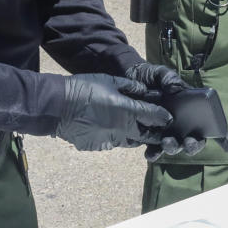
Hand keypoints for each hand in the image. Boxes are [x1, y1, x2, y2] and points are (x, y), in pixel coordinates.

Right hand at [54, 74, 171, 151]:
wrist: (58, 106)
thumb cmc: (85, 88)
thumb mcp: (111, 81)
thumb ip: (130, 87)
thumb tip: (144, 91)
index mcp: (127, 112)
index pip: (154, 117)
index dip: (163, 117)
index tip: (169, 118)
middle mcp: (122, 130)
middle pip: (145, 136)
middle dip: (153, 132)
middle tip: (155, 128)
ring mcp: (109, 141)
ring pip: (129, 142)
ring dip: (133, 135)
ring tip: (131, 127)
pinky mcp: (97, 147)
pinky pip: (111, 143)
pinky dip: (113, 137)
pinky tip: (107, 128)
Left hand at [125, 62, 227, 160]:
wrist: (129, 78)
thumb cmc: (151, 76)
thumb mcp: (161, 72)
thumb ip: (169, 77)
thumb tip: (174, 88)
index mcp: (191, 109)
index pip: (210, 124)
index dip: (222, 137)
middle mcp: (182, 123)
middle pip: (194, 140)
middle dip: (193, 145)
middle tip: (188, 142)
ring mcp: (167, 130)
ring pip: (175, 146)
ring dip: (173, 148)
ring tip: (167, 143)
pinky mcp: (150, 135)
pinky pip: (154, 148)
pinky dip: (154, 153)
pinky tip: (151, 154)